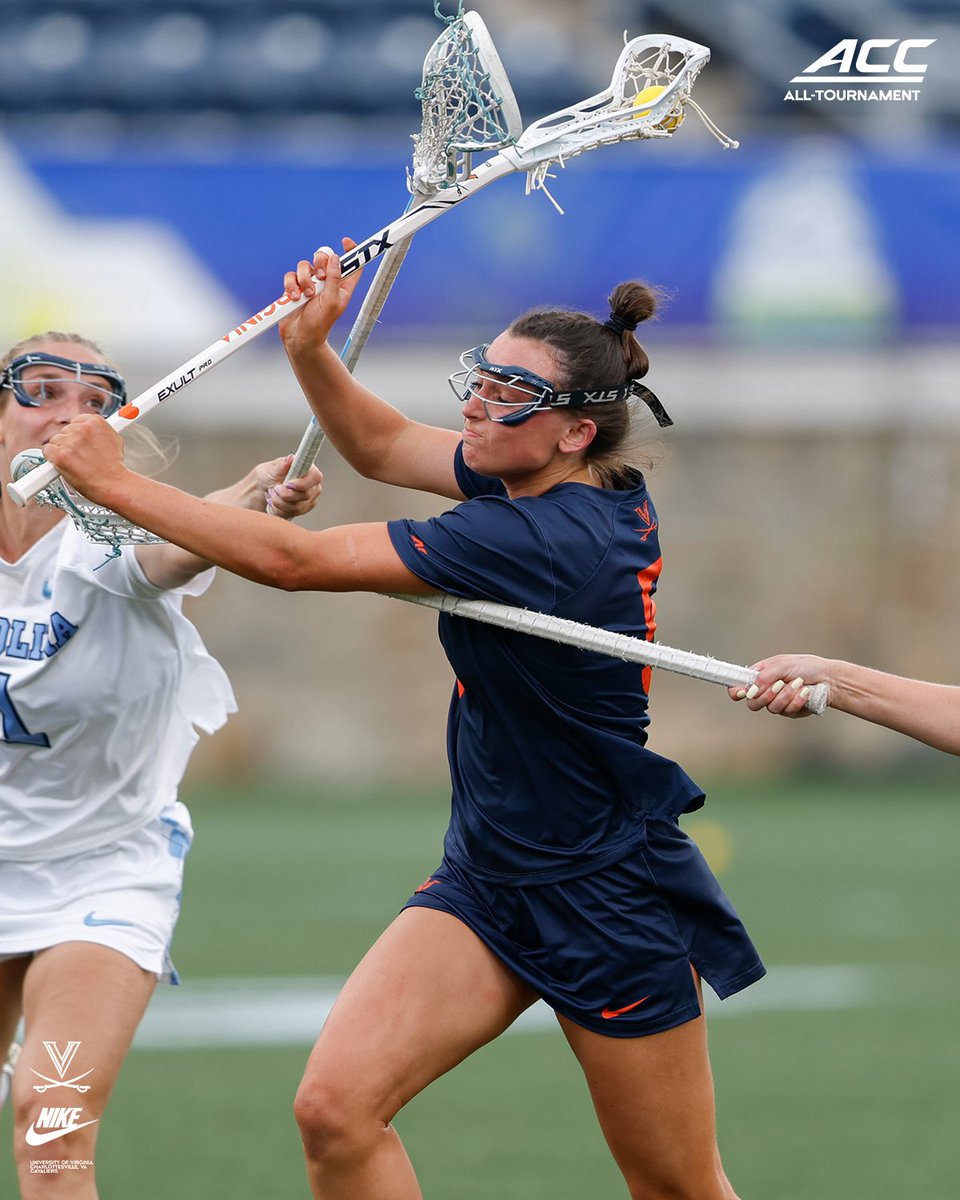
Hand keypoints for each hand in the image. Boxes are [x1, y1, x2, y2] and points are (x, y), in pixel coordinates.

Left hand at [43, 414, 127, 504]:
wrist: (114, 484)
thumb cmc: (114, 467)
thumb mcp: (115, 440)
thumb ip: (100, 431)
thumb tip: (92, 427)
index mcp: (95, 422)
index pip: (75, 422)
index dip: (77, 435)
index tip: (80, 443)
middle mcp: (82, 429)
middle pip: (64, 431)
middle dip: (70, 443)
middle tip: (80, 457)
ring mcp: (70, 442)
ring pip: (55, 441)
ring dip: (62, 451)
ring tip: (77, 463)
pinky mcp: (60, 455)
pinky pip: (47, 451)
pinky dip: (52, 459)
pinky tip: (65, 465)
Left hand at [258, 455, 322, 518]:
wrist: (264, 488)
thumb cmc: (269, 475)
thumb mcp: (271, 468)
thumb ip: (282, 465)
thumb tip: (291, 458)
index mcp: (308, 470)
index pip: (316, 477)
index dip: (302, 483)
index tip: (287, 484)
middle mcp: (313, 485)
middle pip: (305, 495)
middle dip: (285, 495)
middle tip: (274, 489)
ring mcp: (310, 499)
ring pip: (297, 507)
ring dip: (280, 502)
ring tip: (272, 495)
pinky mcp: (303, 509)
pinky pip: (292, 514)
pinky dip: (279, 509)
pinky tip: (274, 502)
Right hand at [278, 237, 363, 351]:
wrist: (299, 337)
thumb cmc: (319, 324)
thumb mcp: (331, 301)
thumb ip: (334, 278)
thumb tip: (336, 257)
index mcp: (342, 286)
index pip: (351, 264)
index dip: (351, 251)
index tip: (345, 241)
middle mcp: (327, 282)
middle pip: (324, 257)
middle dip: (319, 263)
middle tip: (319, 276)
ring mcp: (310, 283)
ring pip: (305, 265)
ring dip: (304, 280)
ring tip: (306, 296)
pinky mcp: (295, 286)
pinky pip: (291, 275)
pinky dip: (291, 286)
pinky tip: (294, 298)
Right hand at [727, 654, 833, 717]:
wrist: (828, 679)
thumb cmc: (806, 667)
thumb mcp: (782, 664)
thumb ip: (764, 676)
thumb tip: (751, 689)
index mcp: (760, 677)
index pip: (739, 687)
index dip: (736, 691)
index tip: (741, 692)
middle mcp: (766, 691)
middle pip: (752, 703)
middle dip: (766, 694)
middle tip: (779, 684)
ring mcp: (777, 703)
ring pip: (771, 708)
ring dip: (786, 695)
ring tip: (798, 684)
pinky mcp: (790, 712)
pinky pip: (787, 711)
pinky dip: (796, 700)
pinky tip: (804, 692)